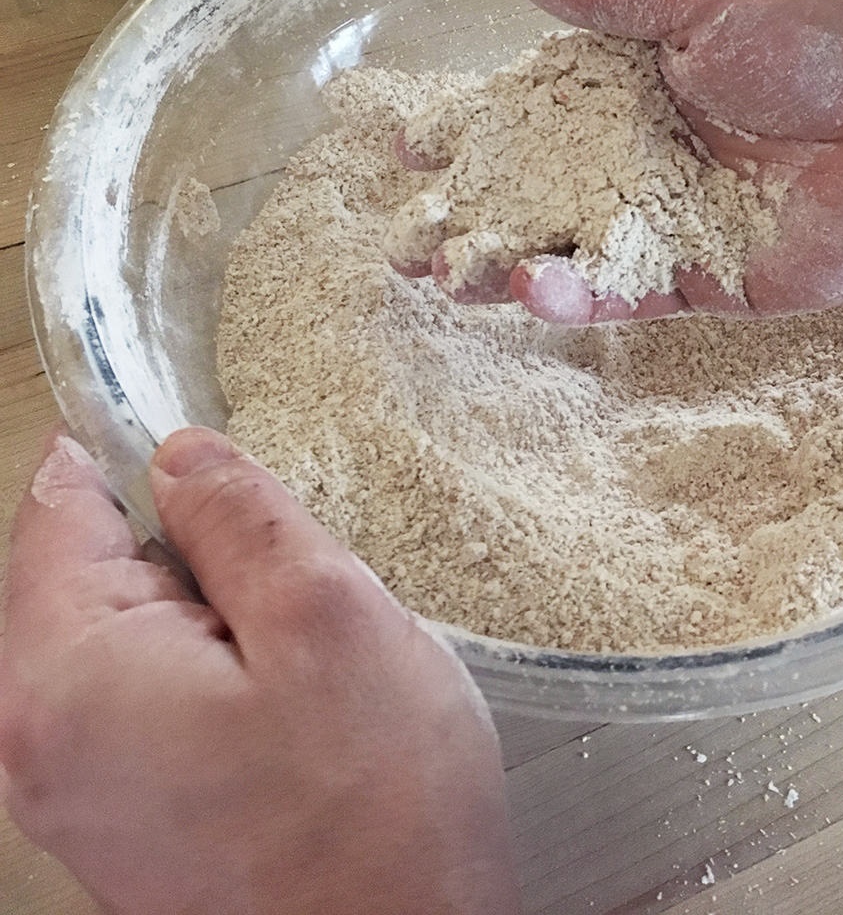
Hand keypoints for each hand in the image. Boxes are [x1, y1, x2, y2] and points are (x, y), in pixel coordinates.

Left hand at [0, 427, 517, 914]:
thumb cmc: (373, 811)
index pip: (58, 508)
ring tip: (296, 661)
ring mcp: (70, 792)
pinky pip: (140, 701)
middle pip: (84, 575)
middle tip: (288, 587)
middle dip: (186, 554)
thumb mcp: (326, 613)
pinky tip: (282, 712)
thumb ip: (238, 513)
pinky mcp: (118, 823)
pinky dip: (206, 677)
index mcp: (62, 677)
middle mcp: (34, 742)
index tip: (209, 456)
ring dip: (207, 620)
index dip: (134, 456)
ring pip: (123, 637)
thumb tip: (179, 453)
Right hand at [396, 0, 842, 321]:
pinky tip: (528, 287)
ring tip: (439, 272)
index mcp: (641, 83)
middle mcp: (647, 156)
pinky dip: (577, 294)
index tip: (408, 142)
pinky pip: (630, 291)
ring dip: (502, 264)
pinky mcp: (710, 280)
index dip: (475, 127)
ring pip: (569, 251)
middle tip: (402, 235)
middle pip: (537, 191)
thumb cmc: (829, 34)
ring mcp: (674, 224)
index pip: (535, 110)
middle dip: (469, 211)